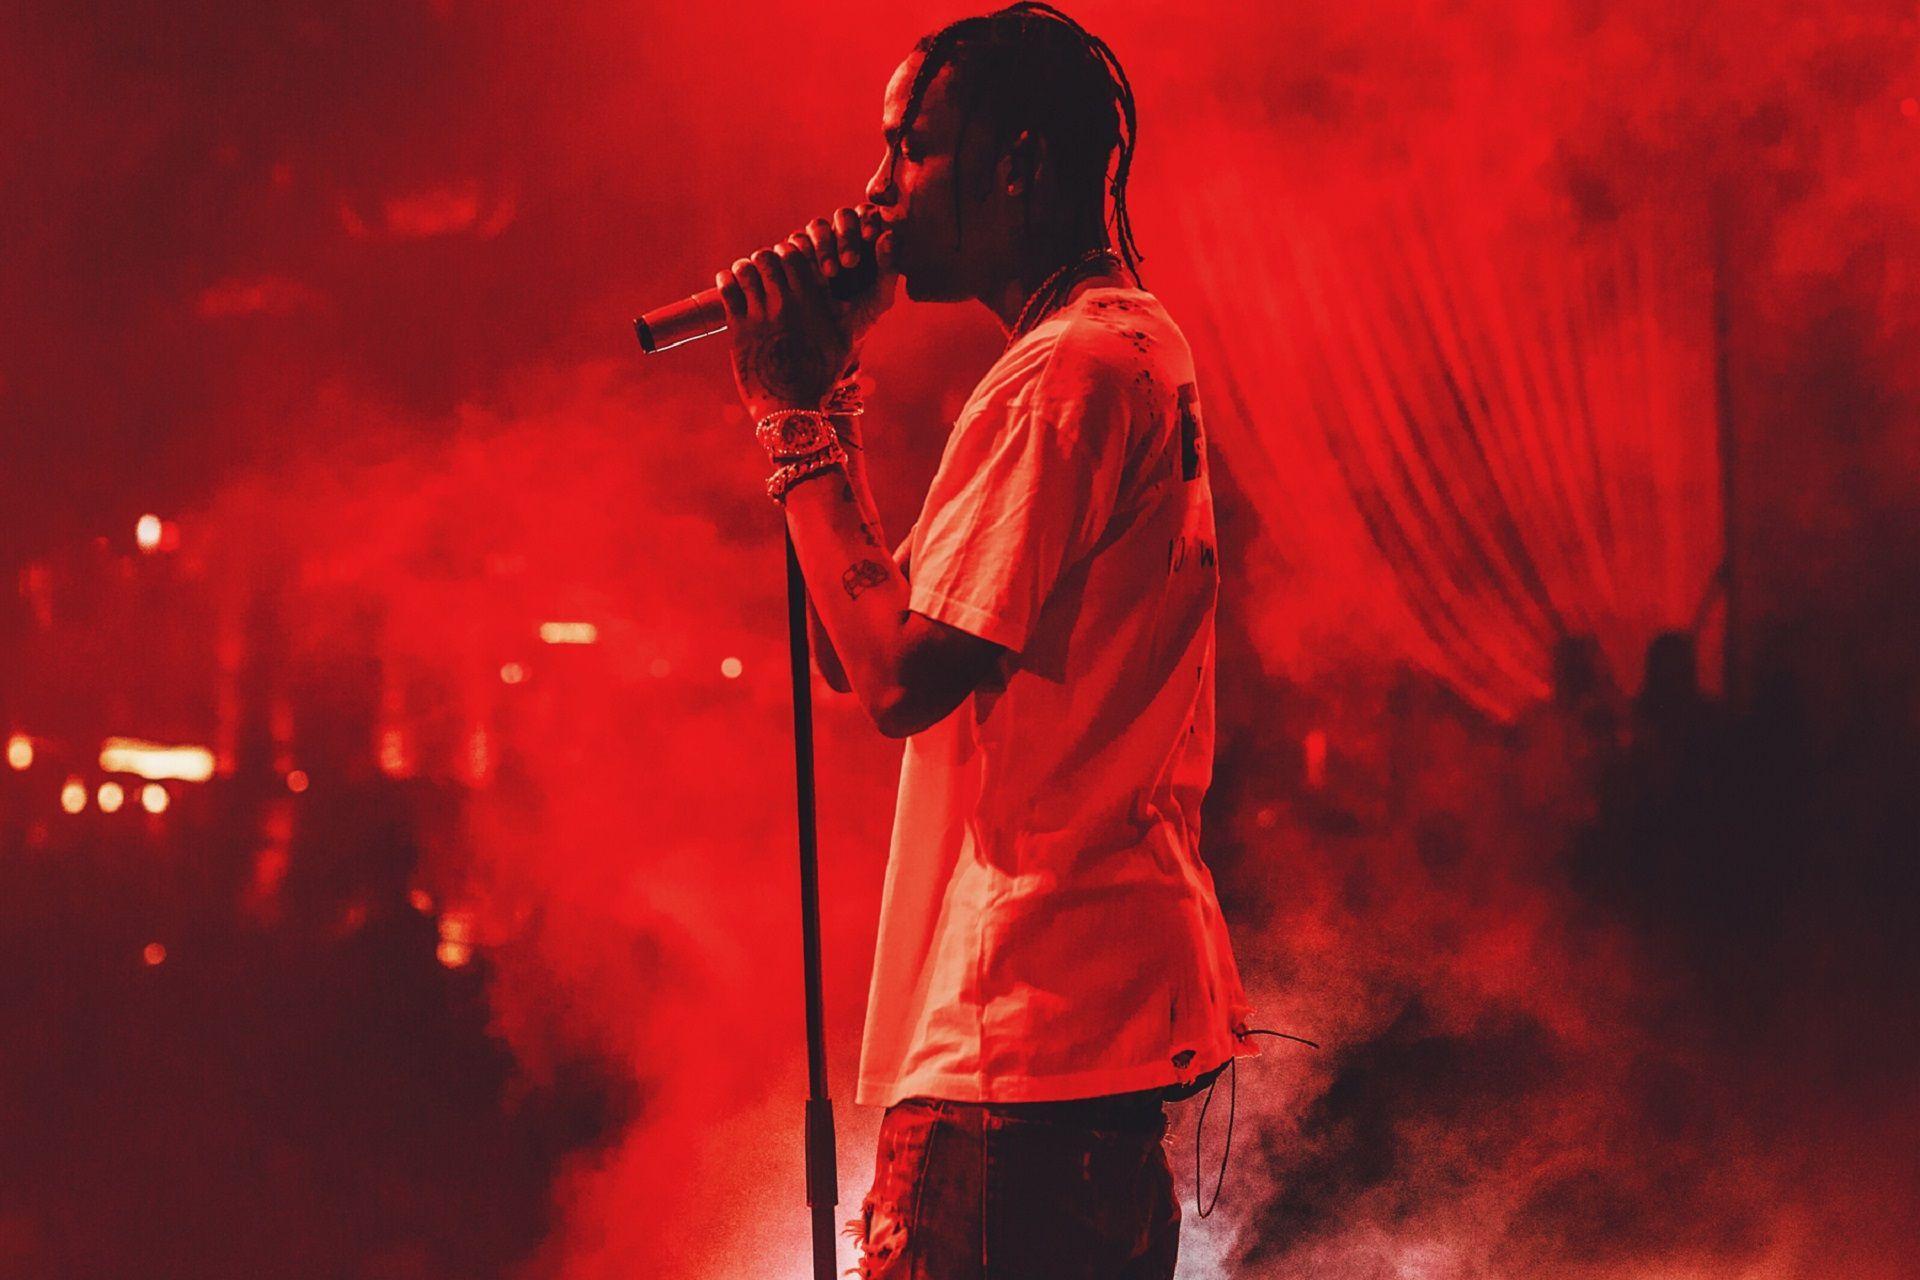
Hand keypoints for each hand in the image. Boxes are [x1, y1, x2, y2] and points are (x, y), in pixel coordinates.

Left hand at [716, 206, 895, 420]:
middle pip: (769, 255)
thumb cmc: (821, 374)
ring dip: (744, 268)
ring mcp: (762, 314)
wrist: (792, 408)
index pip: (796, 252)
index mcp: (813, 300)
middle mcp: (787, 302)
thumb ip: (854, 310)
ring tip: (746, 276)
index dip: (790, 252)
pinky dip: (727, 280)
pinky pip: (727, 288)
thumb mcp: (846, 339)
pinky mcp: (739, 328)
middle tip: (765, 270)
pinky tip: (730, 285)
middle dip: (766, 259)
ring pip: (746, 268)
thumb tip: (867, 296)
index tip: (788, 262)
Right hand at [794, 203, 896, 346]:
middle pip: (843, 216)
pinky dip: (799, 254)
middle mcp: (840, 237)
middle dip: (846, 235)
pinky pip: (791, 245)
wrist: (829, 343)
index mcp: (867, 240)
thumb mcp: (878, 299)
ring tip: (830, 273)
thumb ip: (888, 268)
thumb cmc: (861, 318)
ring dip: (823, 244)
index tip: (870, 235)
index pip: (867, 215)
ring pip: (817, 227)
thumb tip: (889, 235)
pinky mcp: (791, 257)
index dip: (867, 219)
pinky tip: (808, 275)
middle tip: (850, 261)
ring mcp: (815, 245)